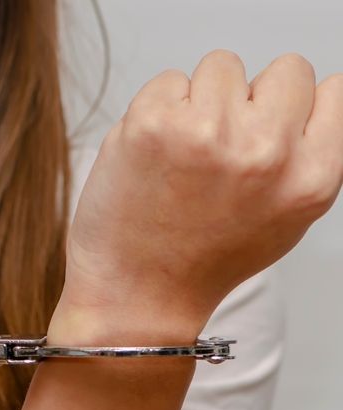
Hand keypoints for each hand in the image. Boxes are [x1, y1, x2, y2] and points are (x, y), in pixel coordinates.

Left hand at [52, 51, 342, 343]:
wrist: (138, 292)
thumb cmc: (204, 258)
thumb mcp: (286, 217)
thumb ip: (306, 156)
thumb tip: (312, 99)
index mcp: (310, 175)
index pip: (333, 91)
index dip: (297, 108)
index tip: (269, 131)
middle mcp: (265, 150)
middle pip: (284, 69)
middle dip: (254, 99)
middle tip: (221, 147)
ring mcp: (206, 132)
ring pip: (222, 67)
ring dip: (203, 100)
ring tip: (184, 155)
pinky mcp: (152, 123)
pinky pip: (167, 82)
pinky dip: (158, 110)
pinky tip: (153, 156)